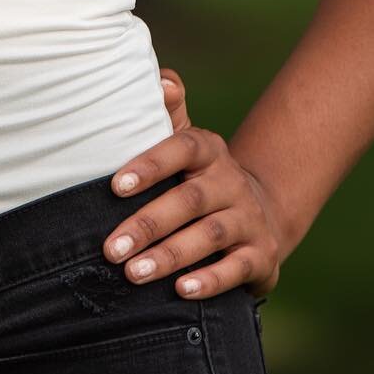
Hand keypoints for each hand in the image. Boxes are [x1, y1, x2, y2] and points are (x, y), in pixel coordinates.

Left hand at [101, 68, 283, 300]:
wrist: (260, 213)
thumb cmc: (198, 178)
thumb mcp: (184, 144)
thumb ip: (168, 113)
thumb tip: (162, 82)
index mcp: (209, 150)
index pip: (183, 147)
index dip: (150, 164)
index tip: (115, 185)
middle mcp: (231, 181)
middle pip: (190, 199)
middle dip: (148, 224)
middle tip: (112, 249)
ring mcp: (249, 218)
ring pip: (210, 236)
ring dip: (171, 255)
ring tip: (134, 273)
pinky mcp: (262, 255)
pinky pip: (237, 268)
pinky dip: (209, 280)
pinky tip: (181, 291)